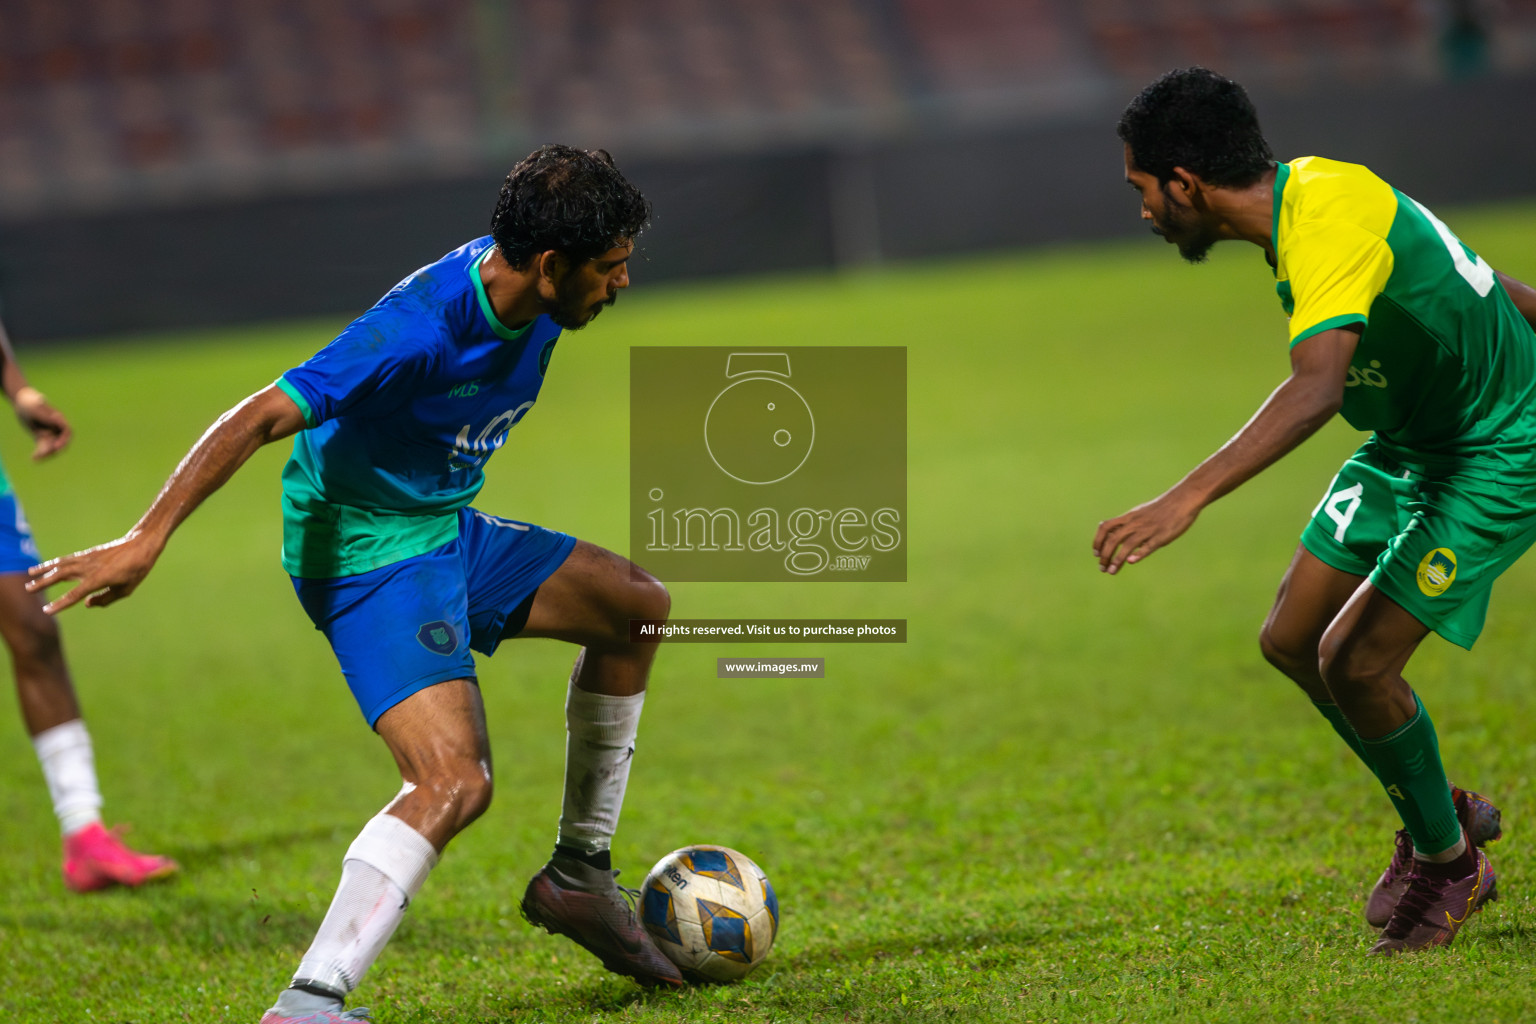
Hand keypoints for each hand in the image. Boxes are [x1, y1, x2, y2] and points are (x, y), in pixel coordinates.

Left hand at [13, 387, 70, 459]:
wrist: (22, 403)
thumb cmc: (30, 404)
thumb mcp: (36, 409)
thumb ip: (47, 417)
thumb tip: (58, 421)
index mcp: (59, 419)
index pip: (66, 431)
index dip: (63, 440)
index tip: (56, 447)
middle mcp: (57, 427)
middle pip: (61, 442)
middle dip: (54, 450)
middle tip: (44, 454)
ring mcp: (50, 433)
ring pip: (52, 447)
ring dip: (46, 454)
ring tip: (36, 457)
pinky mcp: (42, 438)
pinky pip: (43, 448)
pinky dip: (40, 453)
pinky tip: (33, 458)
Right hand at [26, 532, 162, 613]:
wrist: (141, 545)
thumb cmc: (136, 570)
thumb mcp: (126, 590)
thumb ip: (105, 599)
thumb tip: (86, 603)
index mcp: (99, 579)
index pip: (75, 594)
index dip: (60, 604)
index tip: (47, 610)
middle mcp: (89, 568)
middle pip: (61, 576)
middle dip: (44, 583)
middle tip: (28, 589)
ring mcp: (87, 559)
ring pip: (61, 565)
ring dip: (44, 570)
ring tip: (30, 574)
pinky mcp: (88, 554)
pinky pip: (68, 559)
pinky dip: (55, 562)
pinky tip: (47, 566)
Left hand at [1094, 492, 1200, 574]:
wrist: (1183, 499)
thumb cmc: (1161, 508)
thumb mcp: (1140, 513)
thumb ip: (1126, 523)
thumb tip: (1110, 531)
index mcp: (1129, 517)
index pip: (1105, 527)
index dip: (1098, 541)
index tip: (1096, 554)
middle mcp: (1135, 523)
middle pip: (1113, 539)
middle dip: (1105, 555)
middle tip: (1102, 568)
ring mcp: (1148, 530)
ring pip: (1127, 545)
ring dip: (1117, 559)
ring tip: (1111, 572)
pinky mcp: (1161, 536)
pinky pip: (1148, 546)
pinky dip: (1138, 554)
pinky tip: (1131, 562)